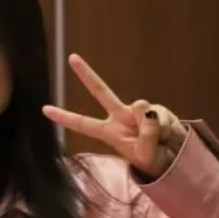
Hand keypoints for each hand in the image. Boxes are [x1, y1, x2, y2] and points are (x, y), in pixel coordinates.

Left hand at [42, 54, 187, 177]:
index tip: (44, 109)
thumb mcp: (146, 156)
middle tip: (71, 57)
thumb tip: (148, 112)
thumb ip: (147, 136)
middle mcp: (120, 117)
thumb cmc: (152, 160)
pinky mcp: (155, 109)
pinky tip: (168, 134)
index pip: (83, 124)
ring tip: (159, 141)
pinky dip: (166, 126)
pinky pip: (159, 113)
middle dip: (86, 74)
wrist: (174, 158)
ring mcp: (137, 111)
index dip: (65, 118)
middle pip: (101, 91)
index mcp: (109, 132)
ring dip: (152, 126)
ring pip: (140, 108)